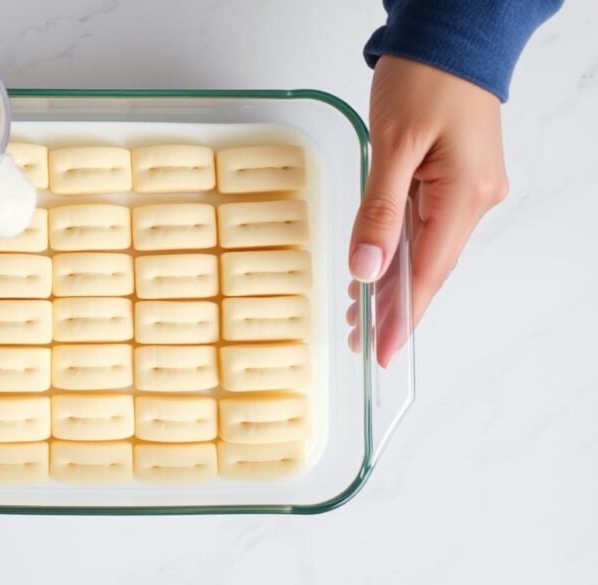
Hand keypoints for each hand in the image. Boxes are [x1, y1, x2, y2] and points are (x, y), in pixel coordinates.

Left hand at [348, 55, 508, 365]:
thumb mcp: (392, 144)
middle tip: (358, 340)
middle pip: (428, 266)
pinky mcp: (454, 179)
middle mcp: (474, 198)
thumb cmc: (426, 78)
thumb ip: (379, 209)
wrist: (452, 36)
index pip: (430, 271)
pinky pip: (424, 225)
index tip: (383, 350)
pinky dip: (399, 249)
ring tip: (358, 313)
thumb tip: (367, 266)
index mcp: (465, 193)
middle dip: (394, 305)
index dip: (404, 315)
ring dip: (393, 280)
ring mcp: (467, 190)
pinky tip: (376, 270)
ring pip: (424, 249)